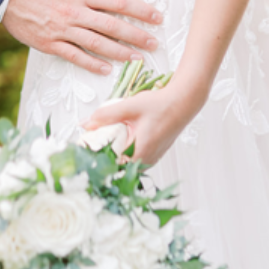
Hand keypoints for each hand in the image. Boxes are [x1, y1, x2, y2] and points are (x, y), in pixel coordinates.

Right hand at [2, 0, 161, 75]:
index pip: (118, 1)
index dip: (140, 10)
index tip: (157, 17)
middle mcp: (74, 12)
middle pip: (111, 26)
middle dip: (136, 35)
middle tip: (154, 44)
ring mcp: (62, 29)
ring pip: (96, 44)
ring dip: (119, 52)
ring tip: (137, 59)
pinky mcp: (49, 43)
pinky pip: (74, 56)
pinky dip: (91, 64)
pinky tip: (106, 70)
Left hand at [83, 82, 204, 165]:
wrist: (182, 102)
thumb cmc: (160, 105)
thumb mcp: (129, 106)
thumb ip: (105, 115)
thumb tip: (85, 124)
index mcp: (139, 153)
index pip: (110, 166)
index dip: (96, 158)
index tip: (85, 149)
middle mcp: (146, 161)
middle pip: (117, 166)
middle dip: (103, 154)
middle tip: (92, 140)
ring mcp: (151, 159)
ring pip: (126, 162)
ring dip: (115, 152)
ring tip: (105, 137)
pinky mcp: (154, 154)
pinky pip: (134, 158)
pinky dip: (125, 149)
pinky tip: (121, 136)